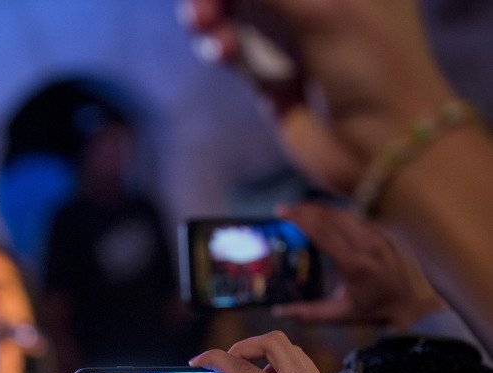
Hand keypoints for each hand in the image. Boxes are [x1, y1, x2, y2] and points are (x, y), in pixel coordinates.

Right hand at [181, 0, 456, 193]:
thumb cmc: (372, 68)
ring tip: (201, 22)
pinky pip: (234, 47)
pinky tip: (221, 52)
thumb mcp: (320, 9)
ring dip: (211, 11)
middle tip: (203, 7)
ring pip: (238, 9)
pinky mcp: (274, 73)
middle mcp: (321, 0)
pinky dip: (220, 44)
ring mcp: (296, 35)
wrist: (380, 150)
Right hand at [273, 203, 446, 327]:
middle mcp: (368, 245)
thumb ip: (308, 313)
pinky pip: (359, 218)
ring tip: (302, 208)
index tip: (281, 212)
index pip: (321, 232)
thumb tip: (278, 312)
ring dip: (322, 209)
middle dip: (305, 209)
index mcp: (354, 264)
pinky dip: (340, 215)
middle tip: (285, 208)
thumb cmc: (375, 312)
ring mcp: (381, 236)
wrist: (416, 307)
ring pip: (345, 214)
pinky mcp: (388, 234)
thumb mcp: (340, 315)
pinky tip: (327, 216)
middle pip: (331, 217)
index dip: (299, 219)